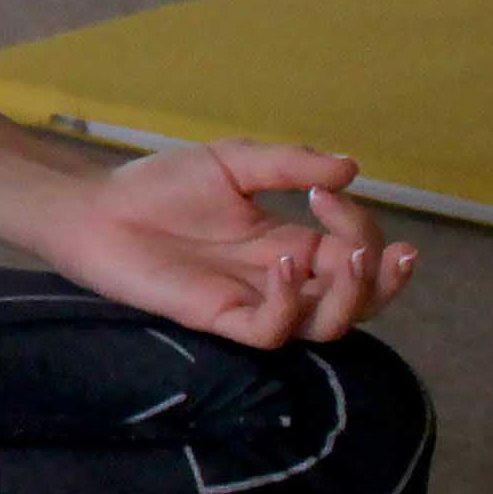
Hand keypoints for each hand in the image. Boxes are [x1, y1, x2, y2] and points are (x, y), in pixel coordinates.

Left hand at [34, 140, 414, 350]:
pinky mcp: (218, 318)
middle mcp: (281, 280)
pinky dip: (287, 301)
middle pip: (358, 301)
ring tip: (350, 256)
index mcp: (291, 244)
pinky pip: (272, 331)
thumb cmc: (159, 186)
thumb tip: (353, 167)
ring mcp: (252, 302)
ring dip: (352, 295)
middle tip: (396, 251)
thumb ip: (288, 164)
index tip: (328, 192)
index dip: (361, 227)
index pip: (353, 252)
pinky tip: (281, 261)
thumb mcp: (232, 162)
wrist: (96, 208)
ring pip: (328, 325)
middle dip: (387, 280)